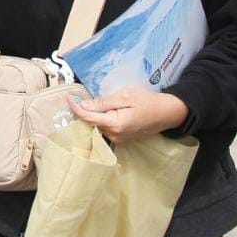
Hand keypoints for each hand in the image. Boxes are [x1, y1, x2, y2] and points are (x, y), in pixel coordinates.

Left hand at [68, 89, 189, 144]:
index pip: (88, 117)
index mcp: (115, 125)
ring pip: (99, 126)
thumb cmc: (148, 102)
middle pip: (92, 122)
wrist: (168, 113)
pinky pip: (107, 129)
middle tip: (85, 96)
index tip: (69, 97)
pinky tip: (110, 111)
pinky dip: (104, 119)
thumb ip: (103, 102)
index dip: (76, 107)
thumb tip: (84, 105)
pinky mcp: (123, 139)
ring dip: (97, 115)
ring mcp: (119, 139)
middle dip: (87, 110)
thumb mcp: (125, 96)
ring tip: (105, 103)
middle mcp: (115, 136)